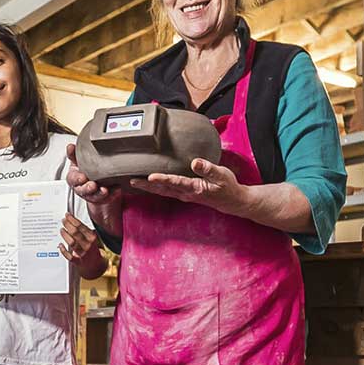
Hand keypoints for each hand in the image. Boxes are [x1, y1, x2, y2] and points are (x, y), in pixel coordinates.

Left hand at [57, 213, 99, 265]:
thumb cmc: (93, 249)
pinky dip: (63, 250)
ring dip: (65, 235)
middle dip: (68, 225)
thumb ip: (84, 230)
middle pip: (75, 233)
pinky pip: (69, 256)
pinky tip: (60, 245)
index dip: (72, 219)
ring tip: (62, 230)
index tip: (67, 215)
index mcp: (92, 238)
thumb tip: (73, 220)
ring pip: (72, 243)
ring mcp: (83, 254)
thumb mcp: (92, 238)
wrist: (96, 265)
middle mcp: (88, 245)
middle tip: (63, 221)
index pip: (81, 226)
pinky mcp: (78, 262)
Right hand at [64, 142, 117, 206]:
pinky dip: (112, 194)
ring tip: (104, 190)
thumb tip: (70, 146)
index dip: (76, 179)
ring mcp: (92, 194)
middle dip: (87, 188)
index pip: (72, 179)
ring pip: (94, 196)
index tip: (82, 178)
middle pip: (82, 190)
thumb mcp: (77, 161)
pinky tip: (116, 189)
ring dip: (99, 193)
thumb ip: (73, 154)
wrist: (93, 181)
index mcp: (74, 178)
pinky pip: (108, 197)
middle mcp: (82, 188)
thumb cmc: (84, 170)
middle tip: (92, 185)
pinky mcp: (103, 197)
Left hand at [132, 157, 247, 213]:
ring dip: (147, 187)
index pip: (176, 182)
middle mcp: (186, 193)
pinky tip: (147, 184)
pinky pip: (166, 191)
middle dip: (146, 185)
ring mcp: (184, 195)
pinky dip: (155, 188)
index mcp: (195, 188)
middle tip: (131, 181)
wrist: (233, 202)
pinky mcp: (184, 194)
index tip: (150, 176)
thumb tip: (195, 162)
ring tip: (133, 182)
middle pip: (162, 189)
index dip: (163, 179)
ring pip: (162, 191)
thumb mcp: (222, 176)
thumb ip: (208, 169)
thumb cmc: (228, 187)